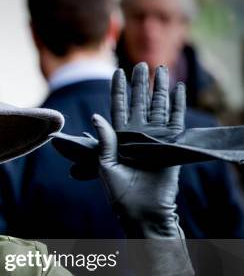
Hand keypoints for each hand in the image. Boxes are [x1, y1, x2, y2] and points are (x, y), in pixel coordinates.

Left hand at [50, 62, 243, 178]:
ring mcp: (154, 139)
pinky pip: (176, 121)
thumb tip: (96, 116)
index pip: (117, 108)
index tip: (117, 72)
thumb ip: (103, 141)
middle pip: (139, 103)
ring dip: (160, 89)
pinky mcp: (170, 145)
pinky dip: (179, 105)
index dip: (118, 91)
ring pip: (158, 108)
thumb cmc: (120, 193)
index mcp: (118, 139)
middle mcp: (136, 135)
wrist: (143, 211)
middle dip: (140, 84)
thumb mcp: (106, 166)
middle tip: (141, 64)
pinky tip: (180, 89)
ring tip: (161, 68)